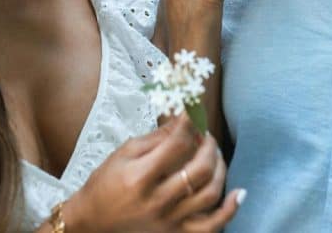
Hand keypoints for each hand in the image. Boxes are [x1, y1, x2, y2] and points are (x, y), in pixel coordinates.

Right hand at [62, 114, 242, 232]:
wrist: (93, 223)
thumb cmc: (105, 185)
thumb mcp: (124, 154)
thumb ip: (157, 137)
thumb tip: (184, 119)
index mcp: (140, 178)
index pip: (176, 144)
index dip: (190, 123)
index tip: (195, 111)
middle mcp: (157, 202)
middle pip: (198, 169)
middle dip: (208, 145)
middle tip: (205, 135)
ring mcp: (169, 222)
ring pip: (210, 194)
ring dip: (219, 168)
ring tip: (214, 155)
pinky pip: (212, 227)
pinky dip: (230, 210)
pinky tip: (239, 193)